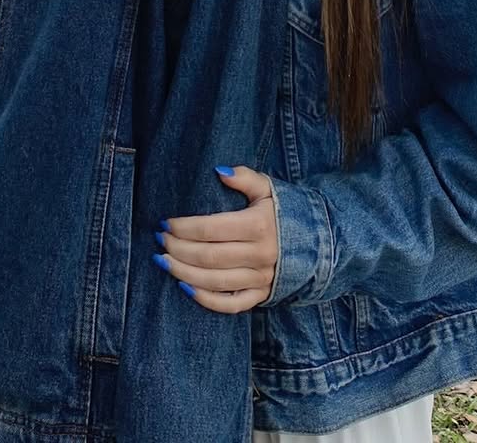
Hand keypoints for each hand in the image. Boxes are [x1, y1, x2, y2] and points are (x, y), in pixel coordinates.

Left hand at [153, 166, 276, 313]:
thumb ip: (244, 177)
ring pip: (214, 281)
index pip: (211, 229)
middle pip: (208, 256)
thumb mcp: (267, 188)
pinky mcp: (261, 295)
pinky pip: (231, 304)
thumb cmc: (284, 211)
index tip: (165, 222)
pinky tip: (185, 289)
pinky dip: (206, 300)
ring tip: (163, 261)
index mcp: (258, 226)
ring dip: (184, 273)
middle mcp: (259, 255)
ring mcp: (261, 278)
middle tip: (159, 240)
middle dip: (178, 248)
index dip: (184, 227)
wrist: (317, 241)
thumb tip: (220, 171)